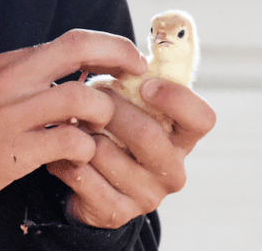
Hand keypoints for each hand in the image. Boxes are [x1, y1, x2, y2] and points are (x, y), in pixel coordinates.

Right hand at [0, 29, 147, 201]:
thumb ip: (35, 72)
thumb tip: (82, 64)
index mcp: (14, 62)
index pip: (73, 40)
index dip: (110, 45)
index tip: (131, 57)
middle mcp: (15, 80)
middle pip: (78, 50)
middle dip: (117, 58)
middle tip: (137, 74)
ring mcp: (15, 114)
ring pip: (80, 98)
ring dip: (102, 113)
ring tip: (101, 127)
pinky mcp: (16, 151)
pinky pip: (68, 142)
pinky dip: (84, 148)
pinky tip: (80, 155)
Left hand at [48, 79, 215, 227]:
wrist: (90, 175)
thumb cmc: (112, 121)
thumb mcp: (128, 97)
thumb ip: (135, 75)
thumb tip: (127, 50)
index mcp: (181, 135)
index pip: (201, 118)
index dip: (175, 98)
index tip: (145, 84)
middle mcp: (172, 168)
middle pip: (147, 134)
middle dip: (110, 108)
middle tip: (89, 96)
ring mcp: (146, 195)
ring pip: (107, 154)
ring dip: (81, 131)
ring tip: (70, 121)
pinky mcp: (116, 211)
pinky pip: (83, 178)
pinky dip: (64, 157)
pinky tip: (60, 150)